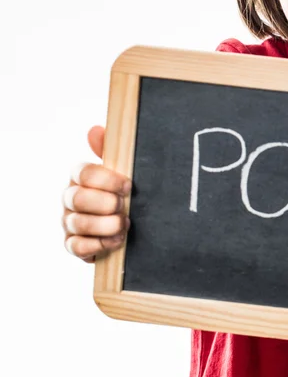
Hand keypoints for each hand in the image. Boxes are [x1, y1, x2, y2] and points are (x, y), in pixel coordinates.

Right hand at [61, 125, 131, 262]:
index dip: (107, 180)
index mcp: (80, 176)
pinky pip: (77, 247)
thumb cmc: (122, 191)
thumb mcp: (121, 170)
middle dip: (104, 203)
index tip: (128, 186)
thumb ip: (109, 150)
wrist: (129, 221)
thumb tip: (95, 129)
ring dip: (105, 225)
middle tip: (123, 206)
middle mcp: (70, 198)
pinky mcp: (72, 244)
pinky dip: (99, 244)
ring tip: (124, 225)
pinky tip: (117, 240)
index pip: (84, 173)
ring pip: (78, 223)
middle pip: (78, 198)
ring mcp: (68, 221)